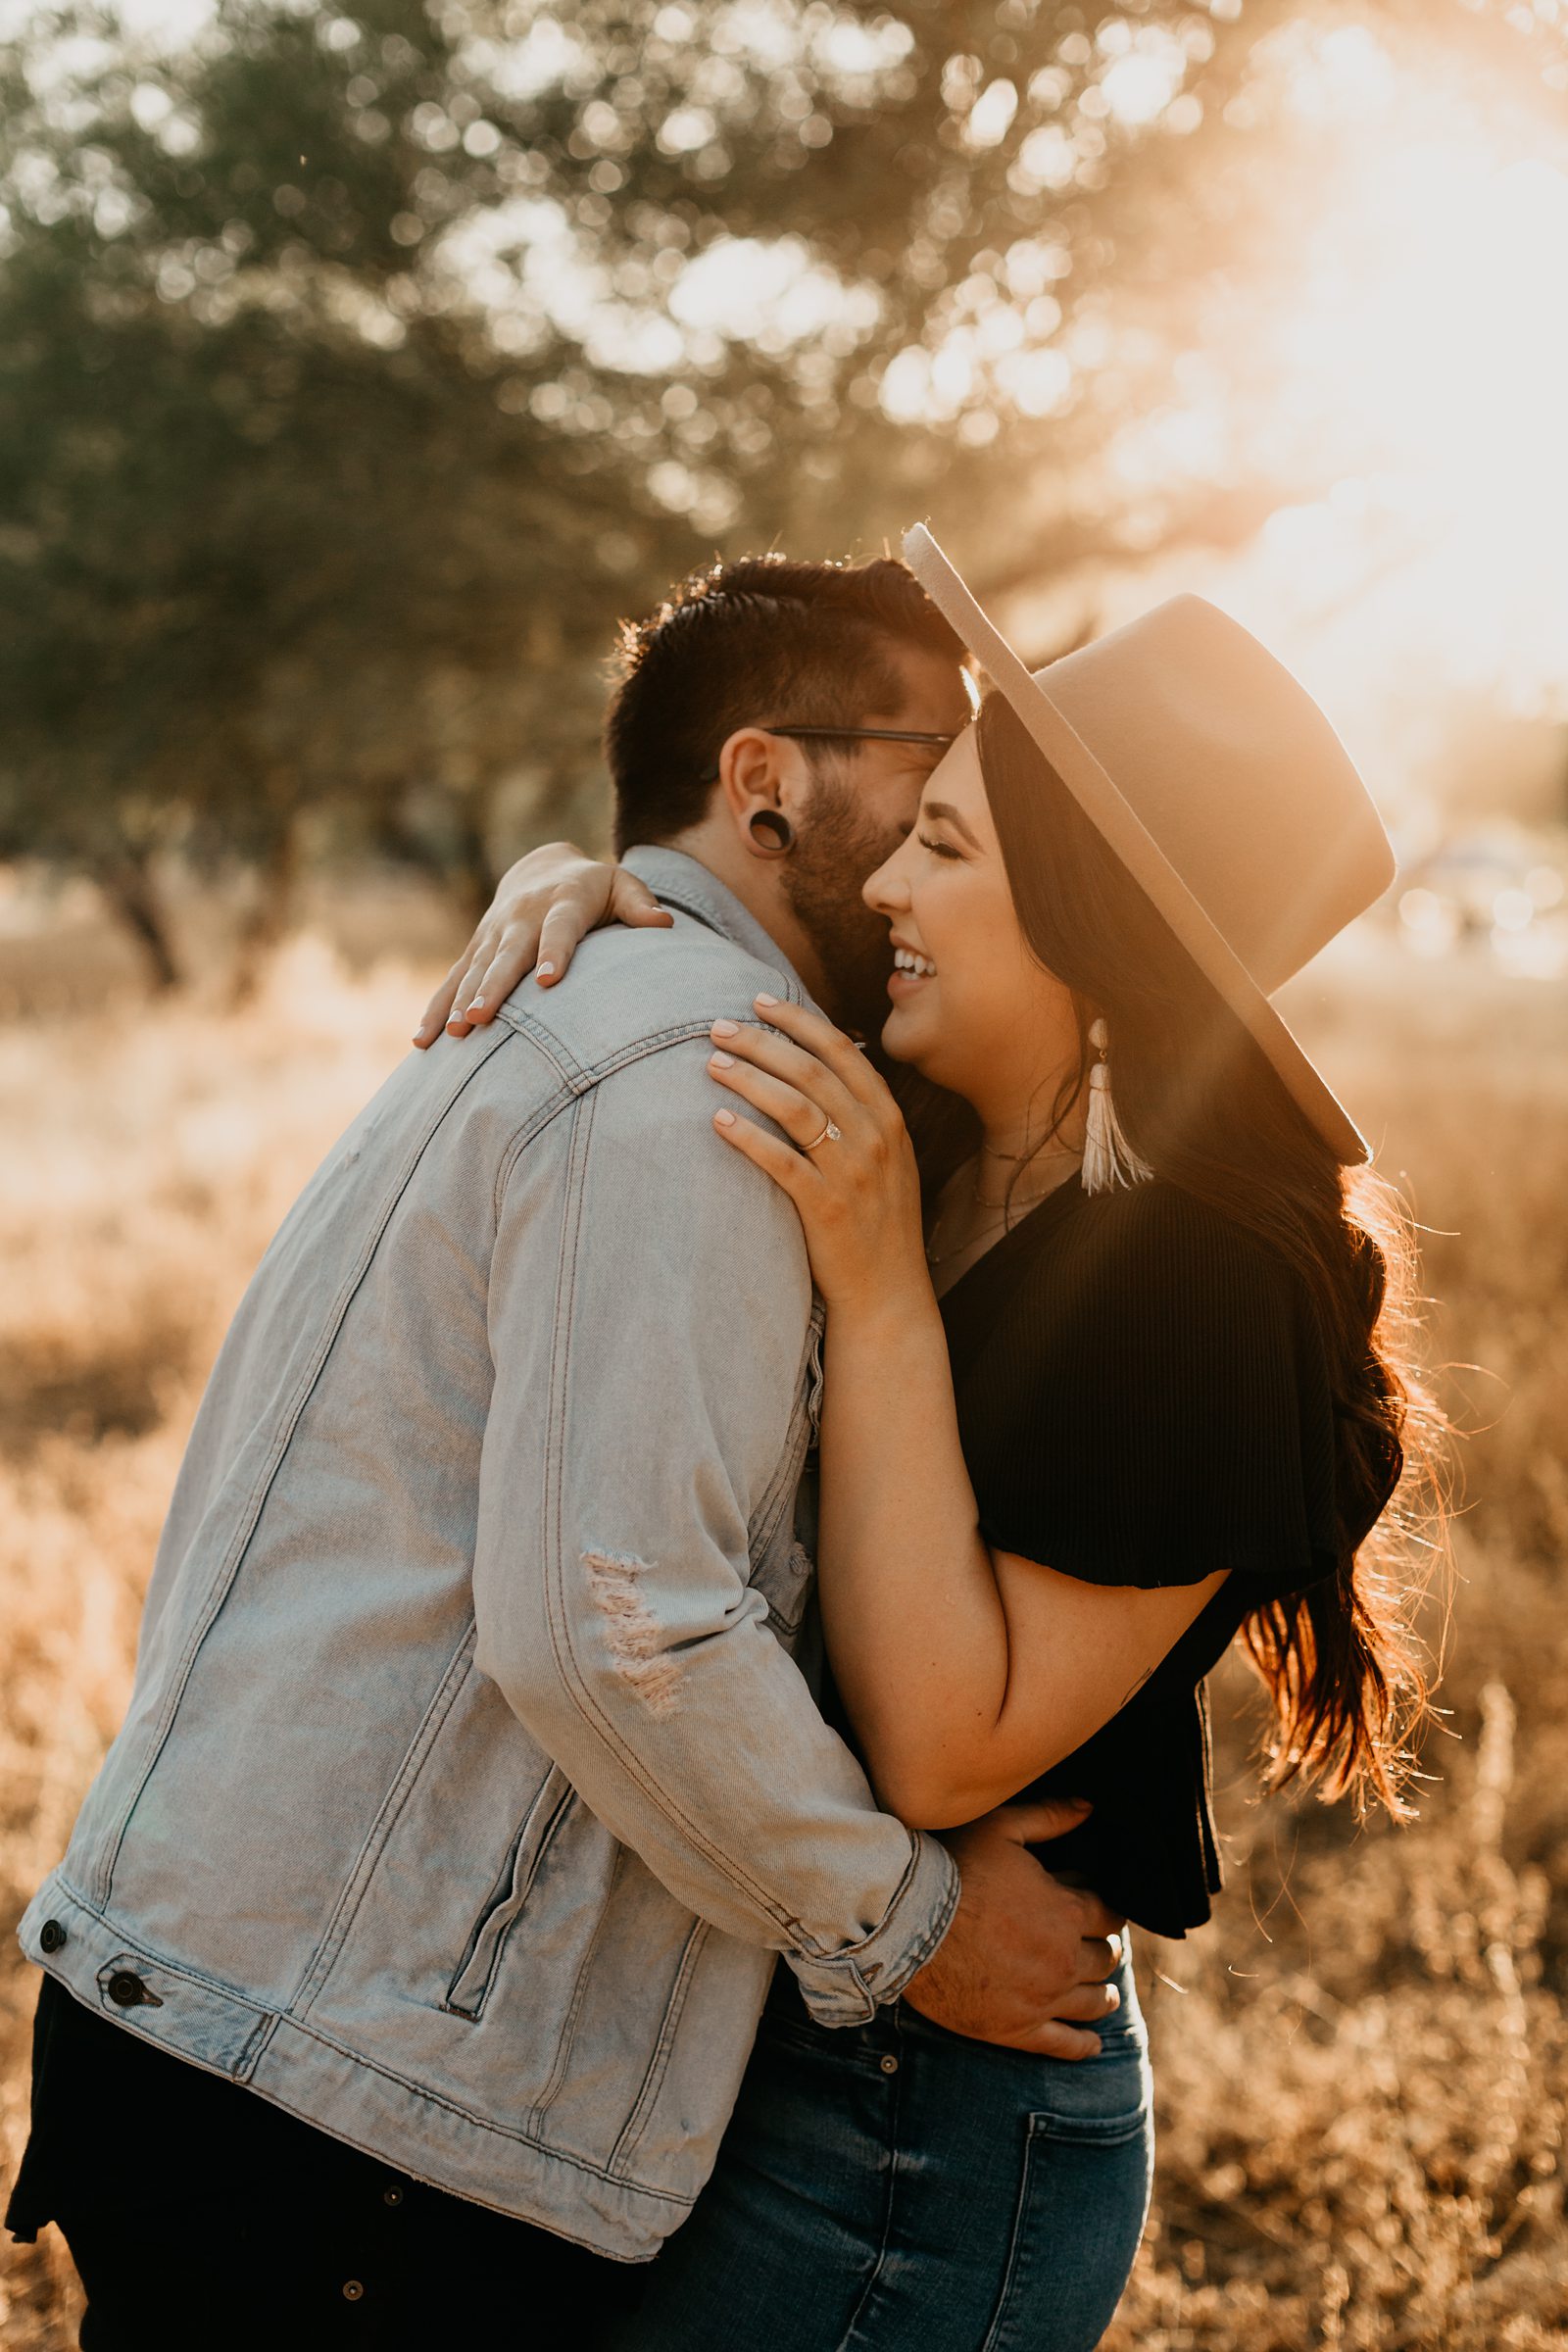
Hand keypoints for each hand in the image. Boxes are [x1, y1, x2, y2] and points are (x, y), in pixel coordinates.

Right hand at [413, 843, 671, 1046]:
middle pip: (507, 955)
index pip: (559, 929)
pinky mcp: (476, 949)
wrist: (540, 867)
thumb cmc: (594, 888)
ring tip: (452, 1034)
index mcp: (563, 902)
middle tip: (480, 1018)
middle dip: (492, 987)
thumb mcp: (621, 885)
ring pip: (474, 969)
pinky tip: (424, 1040)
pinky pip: (453, 979)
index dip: (553, 952)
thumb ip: (640, 903)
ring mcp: (494, 933)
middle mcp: (523, 916)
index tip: (548, 981)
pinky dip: (437, 1007)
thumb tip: (664, 923)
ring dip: (460, 1001)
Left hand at [708, 995, 926, 1310]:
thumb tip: (815, 1068)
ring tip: (712, 1063)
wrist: (890, 1294)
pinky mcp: (826, 1209)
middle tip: (719, 1027)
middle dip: (762, 1042)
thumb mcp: (887, 1160)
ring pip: (796, 1108)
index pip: (843, 1052)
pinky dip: (748, 1137)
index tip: (760, 1001)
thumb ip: (861, 1115)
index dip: (799, 1022)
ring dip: (750, 1079)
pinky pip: (781, 1162)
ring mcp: (853, 1174)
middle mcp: (875, 1139)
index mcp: (889, 1119)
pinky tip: (718, 1120)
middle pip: (812, 1071)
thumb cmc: (878, 1223)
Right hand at [903, 1801, 1124, 2059]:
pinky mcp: (1015, 2029)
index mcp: (1066, 1911)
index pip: (1109, 1915)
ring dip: (1103, 1994)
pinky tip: (1092, 2044)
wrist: (904, 1923)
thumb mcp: (1001, 1828)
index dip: (1107, 1909)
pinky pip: (1063, 2044)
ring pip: (1092, 2002)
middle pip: (1105, 1959)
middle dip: (1103, 1948)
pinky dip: (1083, 2045)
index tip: (1099, 1908)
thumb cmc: (952, 1868)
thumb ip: (1049, 1817)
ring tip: (1104, 1992)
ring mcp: (1041, 1999)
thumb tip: (1088, 1808)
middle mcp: (1063, 1959)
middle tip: (1095, 1945)